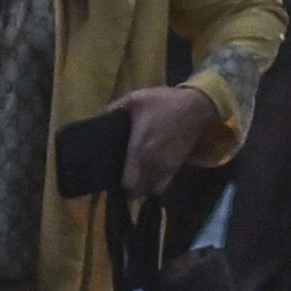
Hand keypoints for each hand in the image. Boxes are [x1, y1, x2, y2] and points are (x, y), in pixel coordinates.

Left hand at [109, 83, 219, 198]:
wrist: (195, 107)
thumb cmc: (163, 102)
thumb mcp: (134, 99)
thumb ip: (112, 109)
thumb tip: (94, 117)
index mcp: (139, 149)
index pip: (128, 183)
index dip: (119, 186)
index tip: (112, 179)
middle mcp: (152, 163)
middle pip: (138, 192)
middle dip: (129, 190)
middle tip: (122, 179)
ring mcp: (166, 167)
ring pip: (150, 191)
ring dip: (142, 188)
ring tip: (135, 179)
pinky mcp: (176, 167)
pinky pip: (163, 186)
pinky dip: (155, 186)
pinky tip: (149, 177)